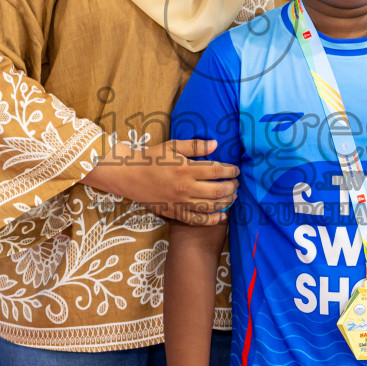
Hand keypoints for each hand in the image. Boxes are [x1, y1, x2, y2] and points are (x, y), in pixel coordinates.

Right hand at [84, 139, 238, 225]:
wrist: (130, 176)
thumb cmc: (152, 158)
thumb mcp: (172, 146)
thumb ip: (195, 146)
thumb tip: (216, 144)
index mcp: (185, 168)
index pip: (216, 170)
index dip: (230, 170)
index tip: (235, 169)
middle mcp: (185, 187)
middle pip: (217, 190)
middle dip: (232, 187)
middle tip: (236, 183)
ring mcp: (180, 202)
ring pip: (210, 206)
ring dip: (226, 202)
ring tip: (232, 196)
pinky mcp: (175, 212)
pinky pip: (197, 220)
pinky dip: (212, 220)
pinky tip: (222, 216)